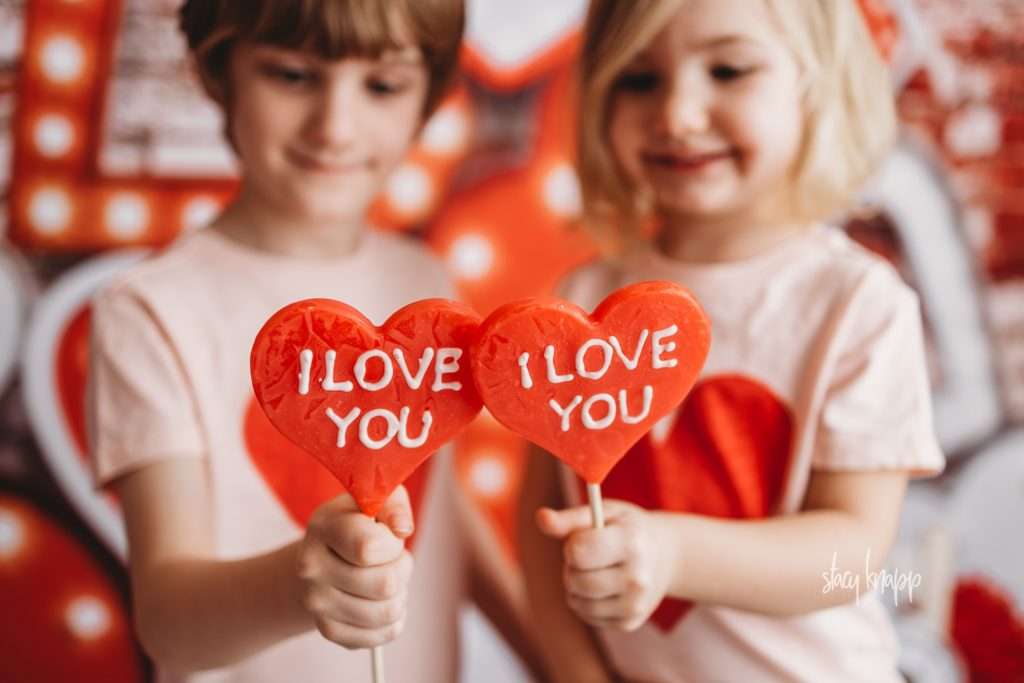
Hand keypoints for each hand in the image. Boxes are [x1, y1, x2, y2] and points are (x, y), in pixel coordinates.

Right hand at [296, 486, 414, 648]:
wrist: (322, 558)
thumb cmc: (358, 523)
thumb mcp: (374, 500)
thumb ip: (393, 502)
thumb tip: (402, 529)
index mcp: (322, 528)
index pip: (369, 547)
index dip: (392, 543)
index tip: (388, 537)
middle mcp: (311, 567)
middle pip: (385, 584)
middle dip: (403, 568)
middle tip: (393, 559)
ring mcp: (316, 603)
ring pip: (388, 611)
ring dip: (401, 593)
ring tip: (389, 579)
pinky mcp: (330, 630)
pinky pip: (383, 634)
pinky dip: (395, 619)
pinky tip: (383, 601)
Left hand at [537, 500, 676, 630]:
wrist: (667, 555)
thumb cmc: (626, 528)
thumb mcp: (603, 513)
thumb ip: (569, 518)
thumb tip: (541, 518)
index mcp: (631, 543)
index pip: (578, 552)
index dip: (573, 544)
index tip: (584, 539)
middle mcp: (637, 578)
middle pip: (576, 581)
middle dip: (572, 567)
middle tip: (589, 556)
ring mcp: (635, 604)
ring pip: (577, 602)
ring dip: (575, 585)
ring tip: (594, 570)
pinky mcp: (629, 622)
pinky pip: (587, 615)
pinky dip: (585, 601)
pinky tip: (603, 586)